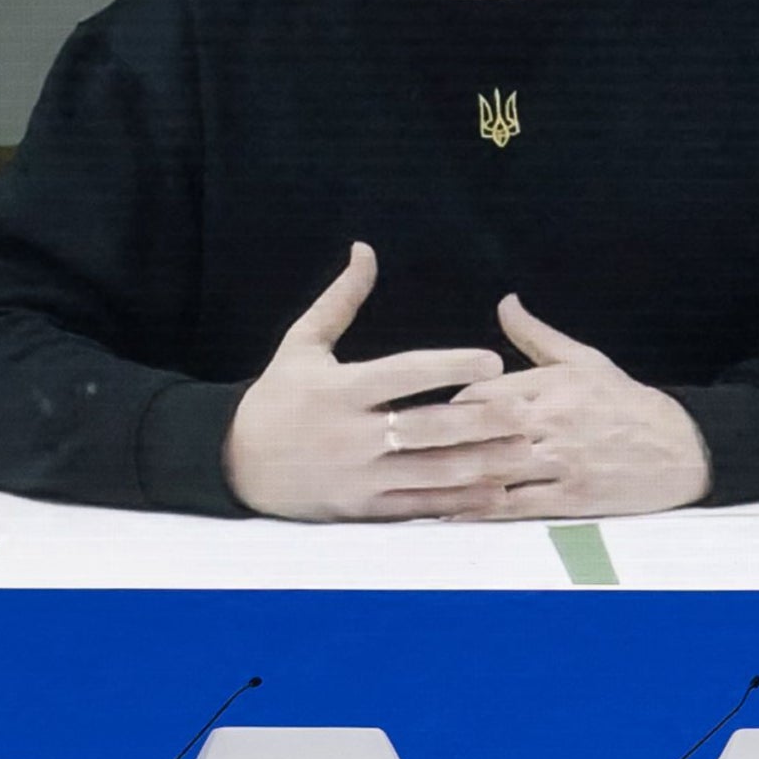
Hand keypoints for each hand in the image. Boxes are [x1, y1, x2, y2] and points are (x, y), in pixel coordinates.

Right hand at [221, 244, 508, 520]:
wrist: (232, 462)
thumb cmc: (276, 397)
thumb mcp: (301, 344)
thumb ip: (341, 300)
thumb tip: (366, 249)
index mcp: (339, 389)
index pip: (403, 374)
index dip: (450, 366)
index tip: (493, 359)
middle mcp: (350, 435)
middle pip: (427, 428)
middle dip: (481, 421)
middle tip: (526, 412)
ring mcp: (357, 477)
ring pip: (430, 472)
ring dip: (482, 463)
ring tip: (523, 451)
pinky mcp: (360, 509)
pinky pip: (418, 508)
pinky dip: (459, 503)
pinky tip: (495, 493)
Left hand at [367, 295, 711, 520]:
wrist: (682, 449)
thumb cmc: (627, 402)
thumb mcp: (586, 360)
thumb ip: (537, 336)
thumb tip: (505, 302)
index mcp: (551, 385)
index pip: (484, 390)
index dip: (445, 399)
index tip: (407, 403)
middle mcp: (552, 422)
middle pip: (479, 428)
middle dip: (431, 434)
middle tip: (385, 438)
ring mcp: (561, 462)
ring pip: (493, 468)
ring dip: (447, 474)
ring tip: (404, 478)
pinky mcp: (571, 498)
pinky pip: (517, 506)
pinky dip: (480, 511)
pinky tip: (449, 514)